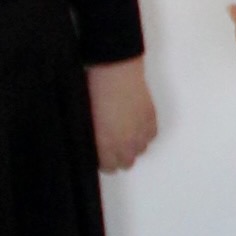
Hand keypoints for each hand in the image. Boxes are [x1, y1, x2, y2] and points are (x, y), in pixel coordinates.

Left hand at [87, 56, 156, 170]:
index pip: (109, 167)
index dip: (103, 161)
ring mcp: (141, 132)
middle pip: (126, 163)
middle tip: (111, 143)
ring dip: (132, 145)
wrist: (114, 67)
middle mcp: (126, 143)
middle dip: (118, 156)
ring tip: (124, 132)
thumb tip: (94, 142)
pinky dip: (143, 133)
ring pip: (140, 151)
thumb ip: (92, 136)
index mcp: (106, 144)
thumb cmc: (94, 88)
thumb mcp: (85, 116)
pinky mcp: (151, 119)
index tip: (99, 152)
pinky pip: (150, 136)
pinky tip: (135, 124)